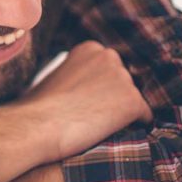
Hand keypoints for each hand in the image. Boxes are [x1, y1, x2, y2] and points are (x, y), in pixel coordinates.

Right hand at [22, 41, 151, 161]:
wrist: (36, 125)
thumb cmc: (38, 108)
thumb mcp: (57, 77)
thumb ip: (79, 75)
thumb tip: (91, 90)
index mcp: (91, 48)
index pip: (111, 70)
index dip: (101, 89)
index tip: (84, 101)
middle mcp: (110, 57)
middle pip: (125, 82)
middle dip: (114, 98)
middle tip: (90, 115)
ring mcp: (123, 78)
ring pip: (133, 100)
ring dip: (122, 114)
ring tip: (96, 126)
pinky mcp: (133, 101)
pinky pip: (145, 117)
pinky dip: (134, 127)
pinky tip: (110, 132)